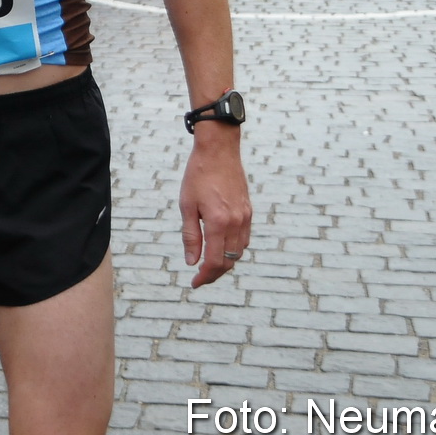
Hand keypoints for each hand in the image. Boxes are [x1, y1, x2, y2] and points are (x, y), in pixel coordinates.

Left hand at [179, 132, 250, 286]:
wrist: (219, 150)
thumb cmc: (198, 175)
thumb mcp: (187, 205)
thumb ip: (190, 236)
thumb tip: (191, 261)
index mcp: (218, 222)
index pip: (214, 261)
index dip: (204, 277)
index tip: (194, 283)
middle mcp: (236, 222)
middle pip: (228, 260)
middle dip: (214, 274)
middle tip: (199, 278)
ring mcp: (245, 217)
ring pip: (238, 252)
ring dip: (225, 262)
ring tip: (208, 266)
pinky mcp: (248, 211)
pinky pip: (244, 239)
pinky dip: (234, 249)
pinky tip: (221, 248)